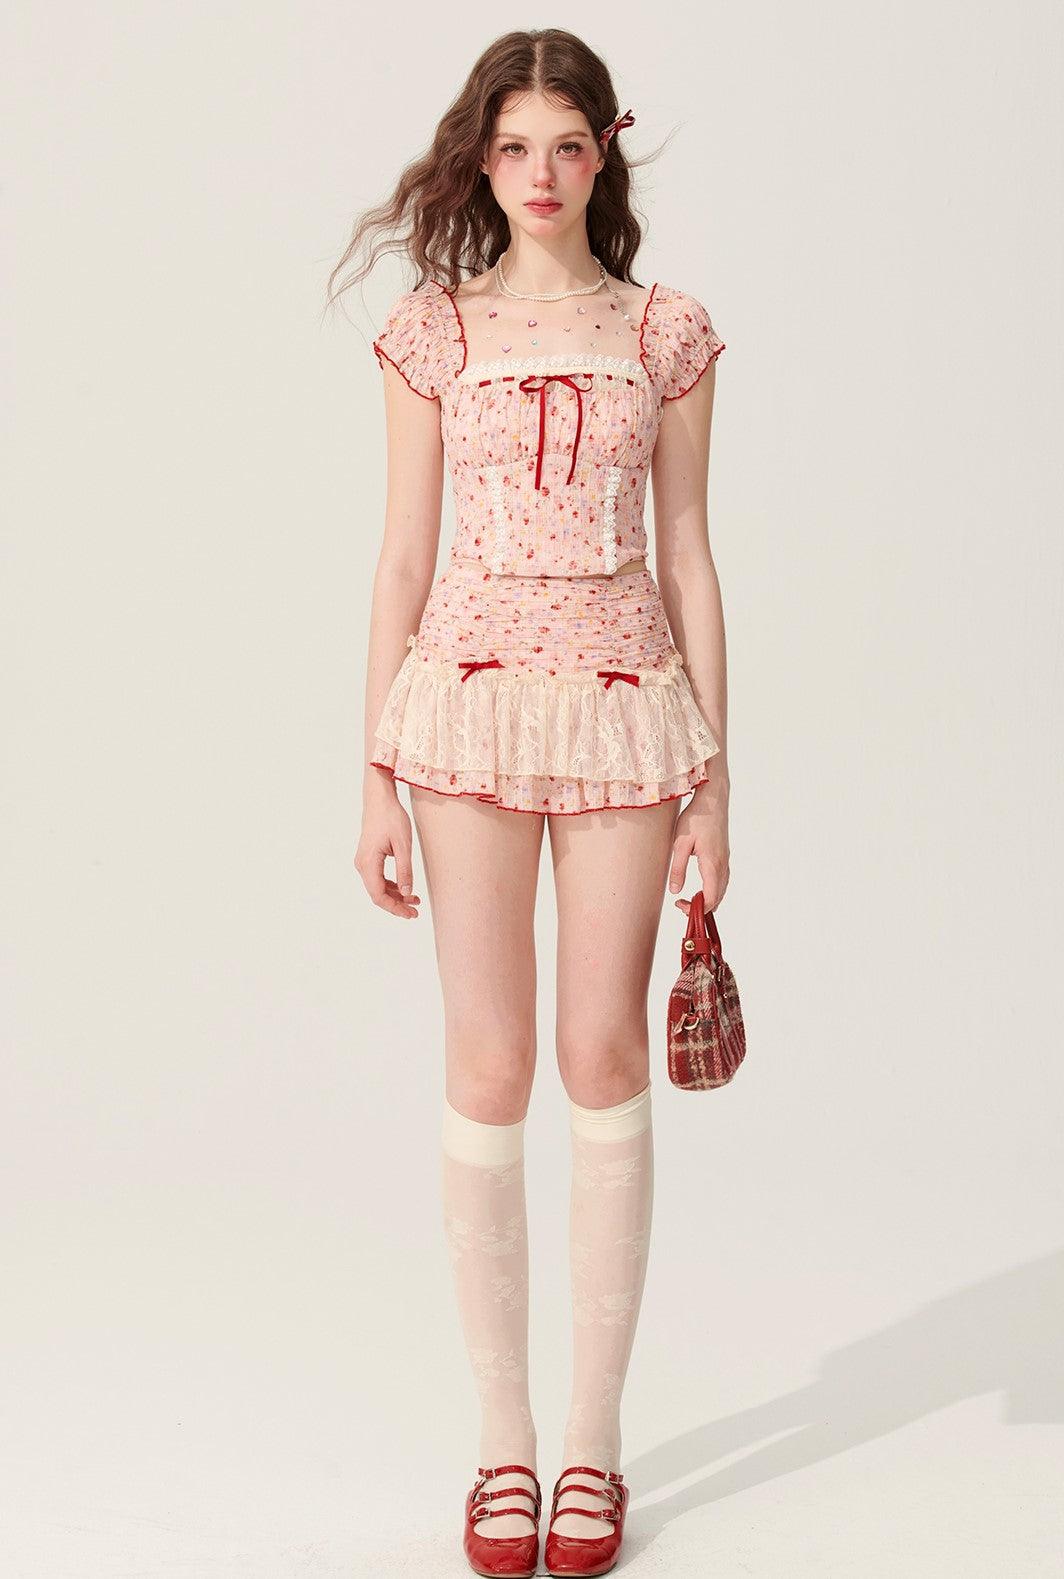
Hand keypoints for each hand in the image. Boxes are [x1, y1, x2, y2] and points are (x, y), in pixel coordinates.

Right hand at [355, 776, 421, 918]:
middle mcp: (362, 865)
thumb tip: (407, 892)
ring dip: (395, 896)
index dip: (394, 908)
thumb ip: (405, 870)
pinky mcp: (368, 858)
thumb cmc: (391, 818)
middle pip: (377, 894)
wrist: (379, 799)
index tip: (411, 914)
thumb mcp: (403, 845)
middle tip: (415, 912)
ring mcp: (363, 861)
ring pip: (378, 887)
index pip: (379, 896)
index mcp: (368, 863)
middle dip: (396, 905)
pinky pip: (378, 878)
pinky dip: (391, 886)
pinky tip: (405, 887)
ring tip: (415, 900)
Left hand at [668, 779, 729, 916]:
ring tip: (690, 900)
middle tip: (682, 904)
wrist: (712, 800)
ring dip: (709, 899)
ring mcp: (725, 861)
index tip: (680, 904)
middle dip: (702, 907)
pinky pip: (722, 881)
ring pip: (722, 890)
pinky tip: (702, 888)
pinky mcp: (724, 856)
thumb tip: (675, 891)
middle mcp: (723, 865)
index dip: (697, 908)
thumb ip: (677, 869)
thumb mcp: (680, 843)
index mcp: (712, 864)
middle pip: (718, 898)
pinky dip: (714, 890)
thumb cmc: (696, 818)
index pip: (711, 898)